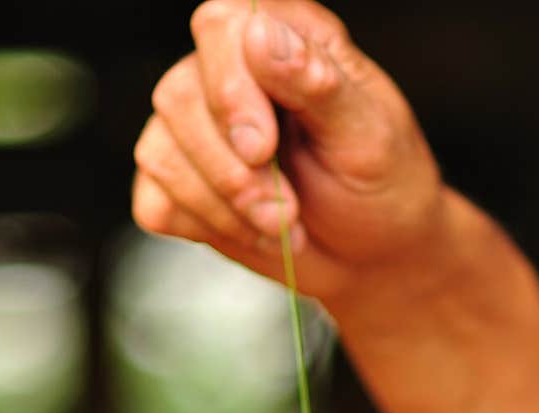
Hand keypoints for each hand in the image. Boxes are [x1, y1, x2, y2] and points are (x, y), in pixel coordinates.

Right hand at [132, 0, 445, 307]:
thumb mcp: (369, 136)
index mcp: (282, 36)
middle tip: (286, 211)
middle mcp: (228, 72)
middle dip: (233, 173)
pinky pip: (155, 201)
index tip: (263, 149)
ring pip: (160, 153)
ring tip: (281, 226)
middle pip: (178, 98)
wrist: (374, 256)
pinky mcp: (182, 184)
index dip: (230, 93)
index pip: (219, 29)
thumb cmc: (383, 185)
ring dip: (223, 208)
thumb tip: (261, 34)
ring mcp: (198, 129)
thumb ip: (318, 84)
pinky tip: (251, 232)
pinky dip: (204, 227)